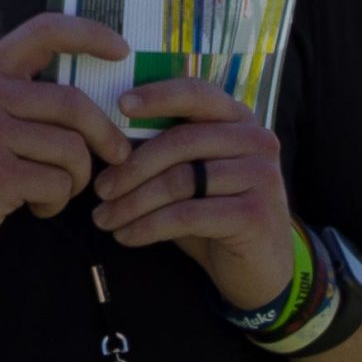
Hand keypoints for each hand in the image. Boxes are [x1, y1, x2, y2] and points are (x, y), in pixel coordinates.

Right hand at [0, 13, 131, 263]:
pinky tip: (34, 206)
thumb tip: (82, 99)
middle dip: (105, 133)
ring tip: (53, 190)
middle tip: (117, 153)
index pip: (44, 30)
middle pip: (74, 102)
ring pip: (72, 148)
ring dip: (75, 177)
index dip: (89, 33)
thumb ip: (14, 95)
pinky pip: (57, 183)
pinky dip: (55, 201)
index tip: (120, 48)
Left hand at [90, 77, 292, 309]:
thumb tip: (108, 137)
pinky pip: (187, 215)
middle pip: (180, 142)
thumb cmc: (215, 213)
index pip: (197, 94)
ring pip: (180, 181)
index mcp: (240, 119)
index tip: (120, 104)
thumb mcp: (194, 174)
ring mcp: (261, 176)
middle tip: (100, 189)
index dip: (158, 96)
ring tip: (104, 219)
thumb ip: (167, 151)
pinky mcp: (254, 215)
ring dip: (133, 203)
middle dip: (131, 167)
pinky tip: (127, 236)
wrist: (260, 267)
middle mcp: (257, 140)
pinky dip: (149, 227)